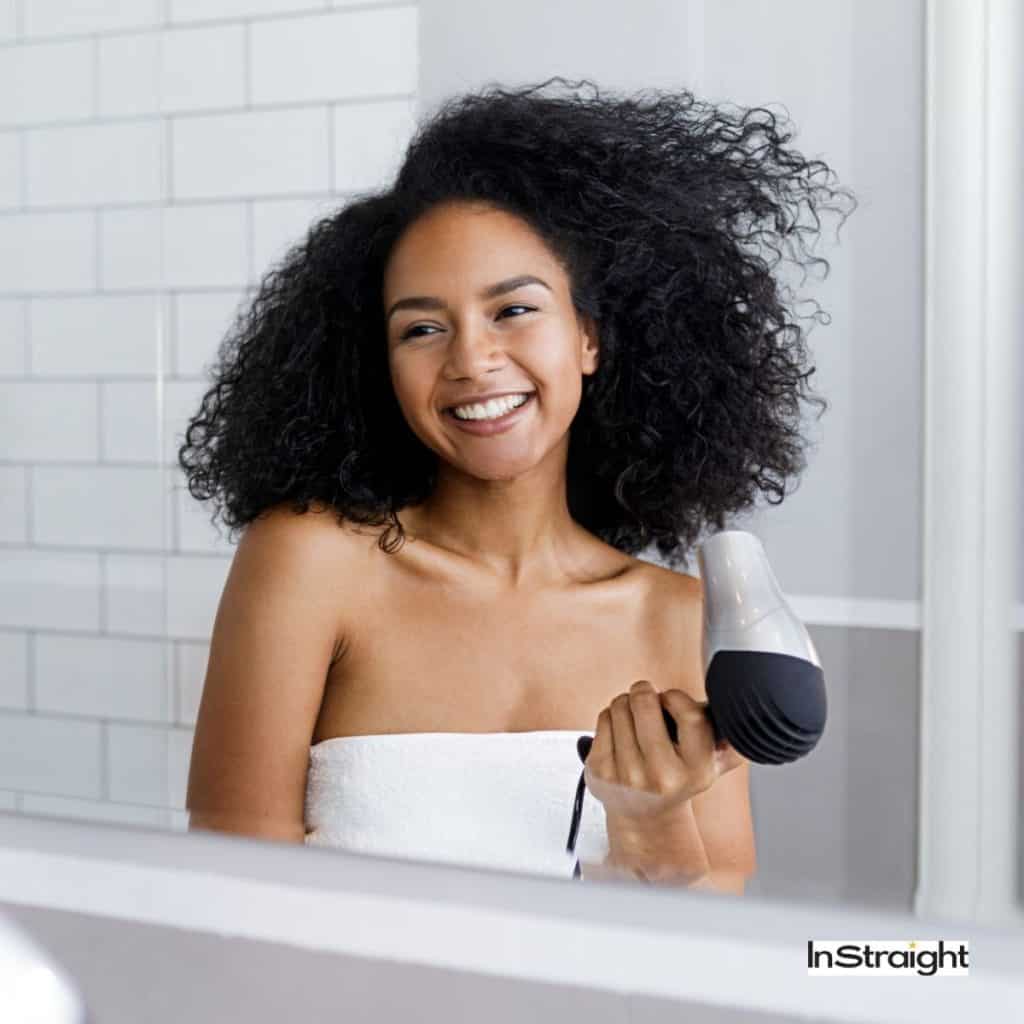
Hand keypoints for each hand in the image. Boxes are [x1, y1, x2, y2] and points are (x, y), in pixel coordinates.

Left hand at [583, 679, 745, 826]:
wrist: (645, 817)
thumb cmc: (678, 778)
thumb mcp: (711, 766)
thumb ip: (730, 743)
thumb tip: (743, 721)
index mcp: (697, 771)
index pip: (690, 715)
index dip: (676, 697)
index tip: (671, 700)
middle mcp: (661, 776)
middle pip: (644, 703)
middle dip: (645, 691)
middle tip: (647, 698)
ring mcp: (627, 775)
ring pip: (620, 706)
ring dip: (626, 702)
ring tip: (634, 717)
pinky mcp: (600, 771)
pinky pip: (603, 719)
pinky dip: (610, 716)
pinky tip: (620, 732)